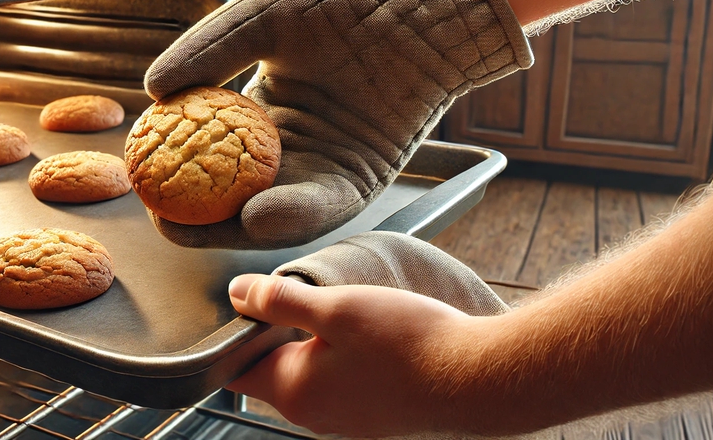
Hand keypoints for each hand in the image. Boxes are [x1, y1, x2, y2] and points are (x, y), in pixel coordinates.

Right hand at [145, 0, 530, 248]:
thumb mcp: (258, 18)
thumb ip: (208, 53)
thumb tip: (151, 89)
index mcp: (262, 108)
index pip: (211, 150)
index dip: (177, 167)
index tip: (143, 177)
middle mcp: (291, 142)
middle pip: (237, 191)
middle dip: (199, 216)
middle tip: (164, 223)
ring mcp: (325, 162)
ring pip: (277, 206)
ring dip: (238, 226)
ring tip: (197, 230)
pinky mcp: (362, 176)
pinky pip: (323, 202)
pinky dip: (293, 213)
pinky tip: (258, 216)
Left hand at [226, 274, 481, 436]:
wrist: (478, 379)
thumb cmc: (411, 345)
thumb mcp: (337, 308)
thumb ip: (281, 301)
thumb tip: (239, 294)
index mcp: (294, 391)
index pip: (234, 368)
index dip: (235, 332)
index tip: (250, 300)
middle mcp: (314, 415)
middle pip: (271, 369)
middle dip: (277, 332)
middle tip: (304, 296)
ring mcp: (345, 419)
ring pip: (308, 373)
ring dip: (314, 342)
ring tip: (342, 312)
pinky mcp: (372, 414)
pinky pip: (340, 382)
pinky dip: (343, 356)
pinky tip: (369, 336)